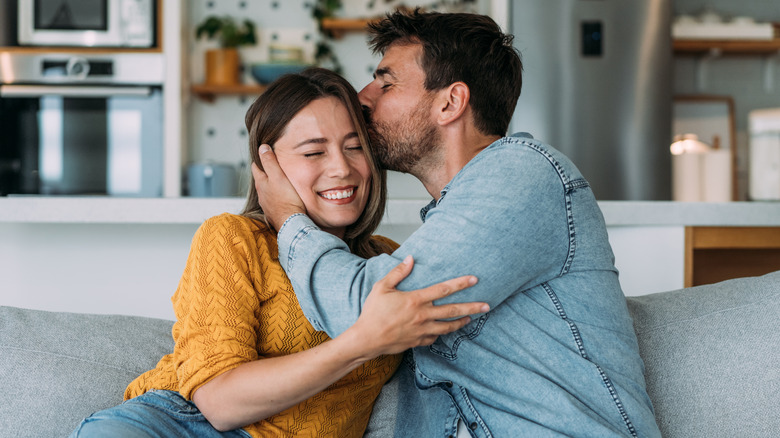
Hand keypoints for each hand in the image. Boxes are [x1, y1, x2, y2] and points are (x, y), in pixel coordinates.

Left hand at [251, 145, 305, 230]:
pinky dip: (276, 195)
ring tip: (278, 180)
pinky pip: (273, 200)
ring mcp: (266, 204)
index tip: (264, 153)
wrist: (292, 223)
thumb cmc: (287, 199)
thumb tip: (262, 148)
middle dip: (265, 171)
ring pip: (266, 190)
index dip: (260, 159)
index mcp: (261, 183)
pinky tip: (282, 196)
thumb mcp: (278, 176)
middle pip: (261, 179)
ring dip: (271, 185)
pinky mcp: (273, 212)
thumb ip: (270, 162)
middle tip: (273, 165)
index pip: (256, 167)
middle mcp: (261, 193)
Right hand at [349, 255, 488, 357]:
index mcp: (415, 300)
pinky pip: (435, 337)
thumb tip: (410, 258)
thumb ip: (398, 272)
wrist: (366, 339)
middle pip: (453, 310)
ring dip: (462, 322)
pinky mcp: (418, 341)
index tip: (474, 280)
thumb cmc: (372, 312)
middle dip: (472, 307)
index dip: (460, 283)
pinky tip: (445, 329)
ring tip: (471, 318)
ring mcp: (422, 331)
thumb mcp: (382, 287)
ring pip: (448, 327)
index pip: (443, 289)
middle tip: (487, 305)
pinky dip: (441, 333)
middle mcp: (423, 316)